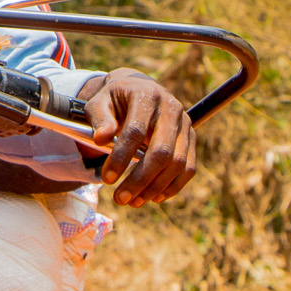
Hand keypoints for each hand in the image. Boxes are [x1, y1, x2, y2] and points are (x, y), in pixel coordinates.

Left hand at [76, 67, 194, 205]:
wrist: (140, 88)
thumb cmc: (116, 99)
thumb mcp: (100, 102)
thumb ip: (99, 118)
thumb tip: (101, 139)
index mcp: (146, 96)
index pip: (136, 131)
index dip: (121, 157)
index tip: (107, 178)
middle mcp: (171, 108)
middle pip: (161, 152)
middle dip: (140, 179)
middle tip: (121, 199)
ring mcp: (185, 124)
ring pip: (177, 163)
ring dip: (155, 187)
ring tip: (133, 201)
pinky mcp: (191, 138)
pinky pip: (188, 168)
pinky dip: (173, 186)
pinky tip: (154, 197)